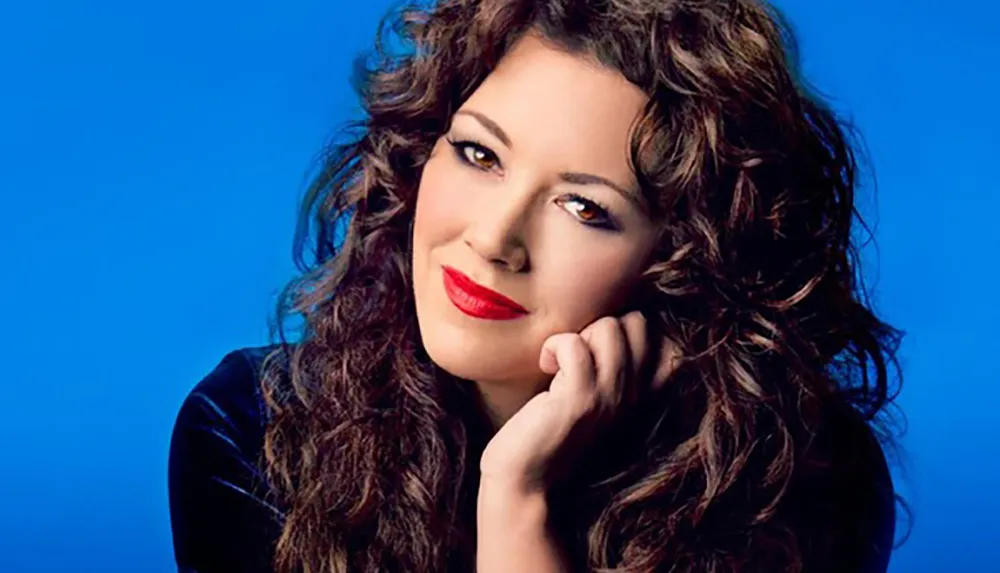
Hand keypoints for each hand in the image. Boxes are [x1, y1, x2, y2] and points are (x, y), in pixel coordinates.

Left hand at [479, 311, 677, 492]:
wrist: (524, 479)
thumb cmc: (548, 432)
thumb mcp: (590, 398)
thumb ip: (607, 368)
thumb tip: (607, 321)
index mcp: (640, 396)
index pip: (666, 342)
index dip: (630, 330)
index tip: (598, 349)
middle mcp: (633, 397)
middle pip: (638, 324)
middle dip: (602, 323)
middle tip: (577, 353)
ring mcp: (609, 398)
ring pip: (610, 328)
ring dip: (579, 333)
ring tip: (561, 361)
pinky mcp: (579, 400)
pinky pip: (573, 345)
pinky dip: (554, 346)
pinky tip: (545, 366)